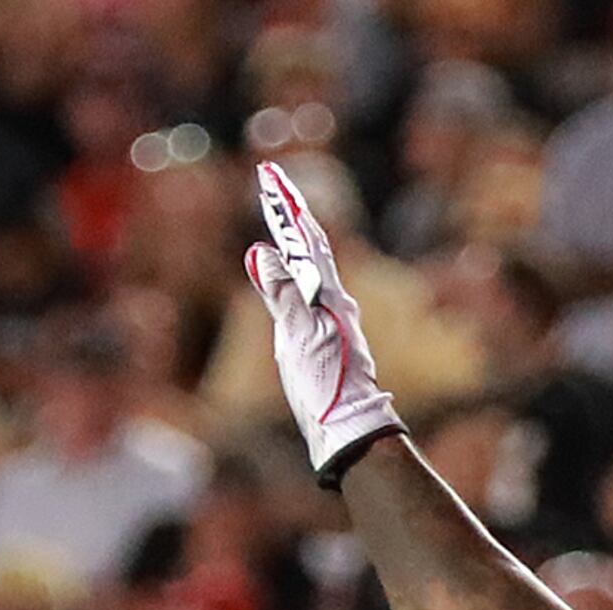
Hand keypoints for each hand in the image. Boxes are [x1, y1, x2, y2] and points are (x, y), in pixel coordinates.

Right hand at [245, 163, 400, 483]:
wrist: (350, 430)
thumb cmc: (325, 385)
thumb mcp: (297, 336)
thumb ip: (280, 292)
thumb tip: (262, 252)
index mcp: (329, 296)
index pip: (308, 238)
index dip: (288, 206)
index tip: (272, 175)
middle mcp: (334, 304)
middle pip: (312, 248)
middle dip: (291, 216)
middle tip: (273, 184)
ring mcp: (331, 324)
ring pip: (312, 271)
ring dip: (295, 241)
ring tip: (281, 219)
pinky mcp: (325, 344)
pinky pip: (307, 296)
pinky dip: (294, 276)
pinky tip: (289, 280)